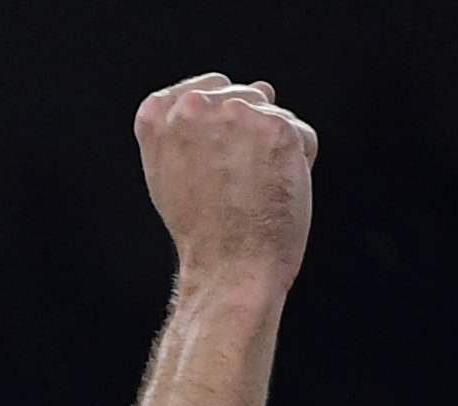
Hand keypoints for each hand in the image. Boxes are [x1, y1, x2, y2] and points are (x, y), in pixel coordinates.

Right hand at [136, 74, 311, 288]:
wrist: (227, 266)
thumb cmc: (201, 226)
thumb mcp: (169, 170)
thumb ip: (190, 127)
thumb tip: (261, 88)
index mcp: (156, 114)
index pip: (207, 87)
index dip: (219, 121)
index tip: (212, 159)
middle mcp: (191, 107)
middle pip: (246, 96)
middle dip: (249, 133)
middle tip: (229, 182)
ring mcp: (234, 114)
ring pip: (274, 115)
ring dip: (273, 148)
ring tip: (251, 188)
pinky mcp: (275, 128)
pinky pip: (301, 134)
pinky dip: (297, 161)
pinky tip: (274, 189)